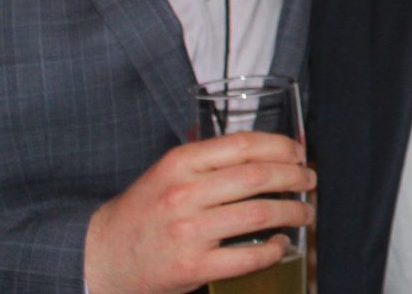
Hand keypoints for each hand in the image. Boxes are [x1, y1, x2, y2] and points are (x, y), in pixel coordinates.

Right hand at [83, 132, 314, 293]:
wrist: (102, 256)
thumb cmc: (145, 211)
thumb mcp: (168, 173)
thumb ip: (209, 161)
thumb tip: (269, 154)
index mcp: (179, 163)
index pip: (243, 144)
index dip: (281, 147)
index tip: (299, 153)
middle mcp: (183, 194)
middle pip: (258, 176)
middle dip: (295, 176)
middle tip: (309, 181)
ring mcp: (187, 232)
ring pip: (259, 213)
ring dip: (293, 212)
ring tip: (304, 213)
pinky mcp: (191, 267)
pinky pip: (247, 257)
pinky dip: (274, 250)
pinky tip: (280, 244)